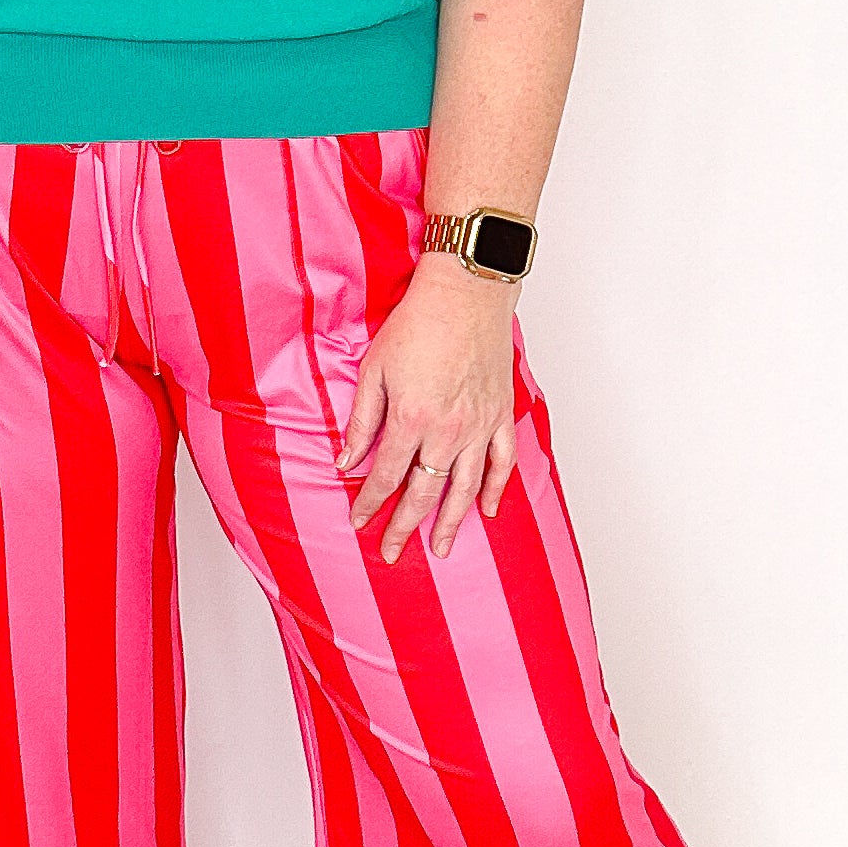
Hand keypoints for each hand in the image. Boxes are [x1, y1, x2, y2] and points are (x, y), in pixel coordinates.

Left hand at [334, 261, 517, 561]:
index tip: (359, 521)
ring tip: (442, 549)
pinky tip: (486, 511)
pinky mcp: (500, 414)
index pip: (385, 475)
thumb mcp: (374, 369)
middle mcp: (448, 430)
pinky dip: (495, 489)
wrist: (465, 293)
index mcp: (411, 419)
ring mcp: (479, 425)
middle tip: (392, 553)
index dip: (370, 503)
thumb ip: (362, 421)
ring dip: (452, 522)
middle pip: (423, 492)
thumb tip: (345, 461)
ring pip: (464, 487)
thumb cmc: (418, 323)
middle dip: (404, 526)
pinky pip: (501, 462)